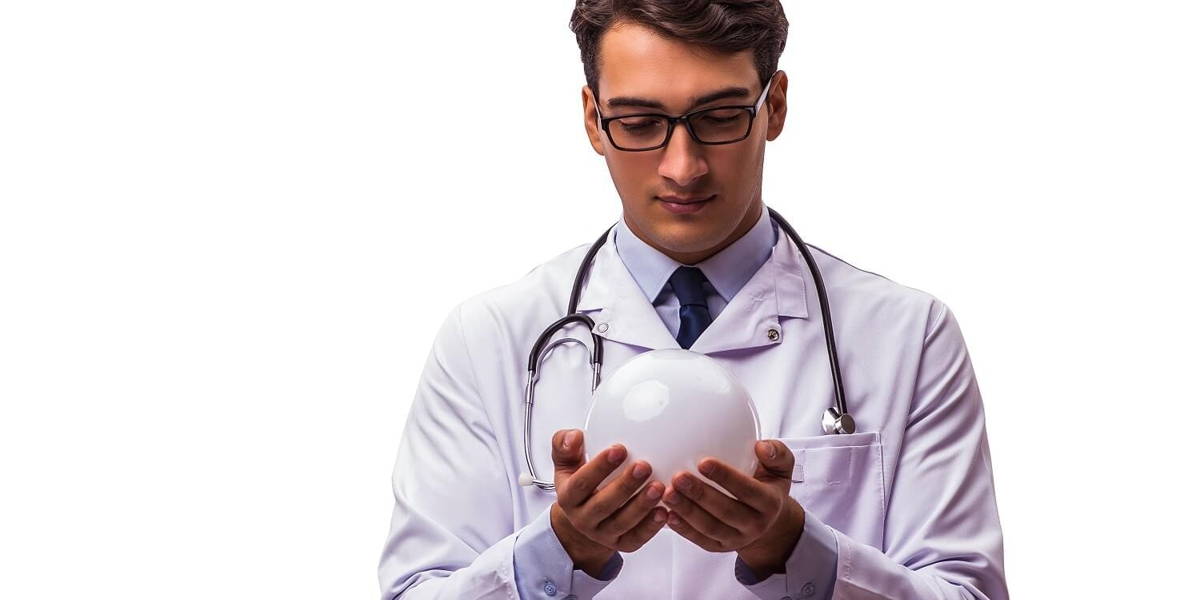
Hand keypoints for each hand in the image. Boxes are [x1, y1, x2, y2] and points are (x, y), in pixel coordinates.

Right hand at [549, 429, 667, 576]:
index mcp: (568, 497)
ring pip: (622, 523)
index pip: (581, 483)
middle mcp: (583, 519)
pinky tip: (664, 511)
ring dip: (641, 506)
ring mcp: (602, 534)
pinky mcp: (621, 544)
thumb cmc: (580, 481)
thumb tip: (574, 437)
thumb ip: (564, 445)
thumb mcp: (567, 462)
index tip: (620, 449)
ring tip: (659, 487)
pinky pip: (636, 538)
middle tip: (644, 466)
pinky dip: (651, 527)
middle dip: (625, 485)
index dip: (599, 467)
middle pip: (603, 505)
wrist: (584, 516)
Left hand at [662, 439, 805, 578]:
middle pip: (725, 511)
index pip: (747, 490)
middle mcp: (755, 524)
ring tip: (668, 493)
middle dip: (700, 494)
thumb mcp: (781, 469)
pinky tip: (667, 514)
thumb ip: (776, 454)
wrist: (770, 522)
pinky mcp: (720, 548)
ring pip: (710, 527)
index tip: (703, 462)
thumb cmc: (768, 486)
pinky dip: (683, 529)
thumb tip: (760, 446)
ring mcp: (736, 538)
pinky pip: (700, 540)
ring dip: (687, 511)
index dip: (726, 477)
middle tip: (678, 477)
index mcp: (769, 502)